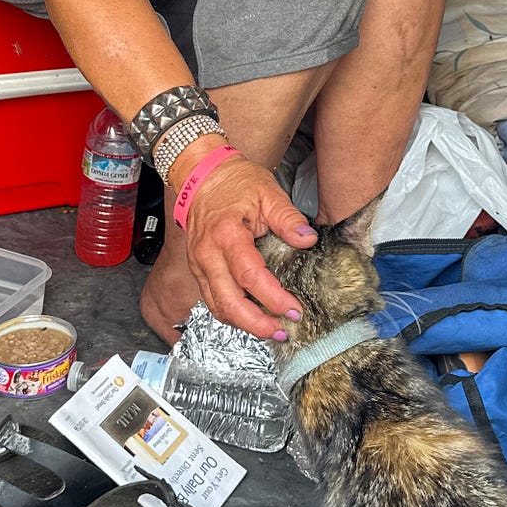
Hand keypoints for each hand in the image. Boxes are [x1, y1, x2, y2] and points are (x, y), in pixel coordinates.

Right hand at [181, 156, 317, 339]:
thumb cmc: (234, 182)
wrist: (201, 175)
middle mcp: (208, 254)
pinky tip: (251, 316)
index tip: (293, 309)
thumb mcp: (268, 192)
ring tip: (269, 329)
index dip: (273, 298)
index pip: (250, 276)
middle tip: (280, 331)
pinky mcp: (198, 268)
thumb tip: (308, 240)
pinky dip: (231, 313)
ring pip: (217, 306)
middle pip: (228, 302)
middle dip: (255, 324)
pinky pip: (212, 299)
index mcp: (227, 234)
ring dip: (243, 324)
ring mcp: (199, 264)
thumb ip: (288, 218)